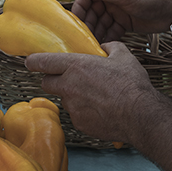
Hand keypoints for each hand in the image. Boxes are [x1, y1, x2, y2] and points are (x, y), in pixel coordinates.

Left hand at [25, 41, 156, 143]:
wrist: (140, 115)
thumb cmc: (132, 84)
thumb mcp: (123, 56)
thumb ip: (110, 47)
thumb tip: (105, 47)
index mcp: (76, 66)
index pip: (42, 62)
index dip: (33, 61)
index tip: (31, 61)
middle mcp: (68, 86)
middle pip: (47, 83)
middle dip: (53, 80)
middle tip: (68, 78)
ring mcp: (72, 107)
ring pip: (64, 99)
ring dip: (73, 96)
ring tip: (95, 96)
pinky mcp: (79, 123)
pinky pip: (76, 115)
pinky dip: (84, 111)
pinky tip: (101, 109)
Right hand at [70, 0, 171, 42]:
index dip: (79, 8)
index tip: (72, 22)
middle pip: (92, 11)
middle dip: (86, 24)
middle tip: (79, 38)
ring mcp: (117, 9)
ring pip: (100, 22)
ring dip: (94, 32)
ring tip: (88, 45)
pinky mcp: (124, 22)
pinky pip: (110, 30)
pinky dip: (105, 38)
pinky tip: (100, 47)